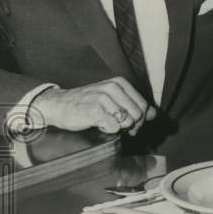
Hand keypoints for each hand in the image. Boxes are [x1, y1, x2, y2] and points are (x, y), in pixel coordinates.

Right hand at [31, 77, 156, 134]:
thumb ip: (134, 105)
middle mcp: (112, 88)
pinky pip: (113, 127)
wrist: (59, 105)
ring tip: (106, 123)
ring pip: (127, 122)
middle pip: (138, 115)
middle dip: (132, 126)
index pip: (143, 106)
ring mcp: (103, 98)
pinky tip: (98, 125)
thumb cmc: (87, 104)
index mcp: (120, 83)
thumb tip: (153, 114)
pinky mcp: (94, 111)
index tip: (130, 125)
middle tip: (119, 127)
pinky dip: (108, 130)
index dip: (140, 120)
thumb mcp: (112, 100)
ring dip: (119, 128)